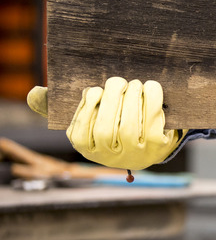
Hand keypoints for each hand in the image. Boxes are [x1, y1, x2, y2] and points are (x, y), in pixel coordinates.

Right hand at [27, 78, 182, 169]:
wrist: (151, 139)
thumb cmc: (113, 122)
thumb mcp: (89, 115)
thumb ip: (64, 104)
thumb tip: (33, 93)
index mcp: (86, 148)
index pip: (80, 133)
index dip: (87, 108)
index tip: (95, 90)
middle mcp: (109, 157)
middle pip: (105, 130)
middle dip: (111, 100)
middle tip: (118, 81)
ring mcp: (134, 154)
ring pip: (129, 127)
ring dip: (131, 98)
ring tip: (134, 84)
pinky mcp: (158, 147)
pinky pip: (153, 122)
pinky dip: (152, 100)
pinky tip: (150, 87)